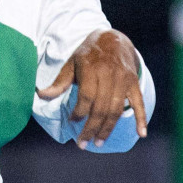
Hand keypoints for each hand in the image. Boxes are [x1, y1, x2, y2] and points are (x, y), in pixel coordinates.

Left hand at [35, 29, 147, 146]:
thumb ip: (59, 82)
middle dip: (91, 128)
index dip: (79, 112)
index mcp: (91, 68)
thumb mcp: (71, 64)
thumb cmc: (88, 55)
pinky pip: (139, 102)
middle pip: (101, 107)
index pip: (86, 96)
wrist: (114, 39)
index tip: (71, 122)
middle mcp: (109, 74)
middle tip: (82, 144)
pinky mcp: (134, 83)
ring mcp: (123, 79)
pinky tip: (141, 133)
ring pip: (116, 109)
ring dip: (107, 128)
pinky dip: (141, 118)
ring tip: (98, 142)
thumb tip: (41, 95)